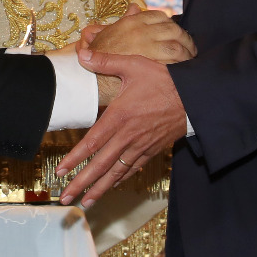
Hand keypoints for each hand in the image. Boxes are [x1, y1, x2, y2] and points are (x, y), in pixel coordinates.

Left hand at [56, 45, 187, 208]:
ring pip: (116, 172)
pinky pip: (133, 169)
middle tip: (65, 198)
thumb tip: (82, 54)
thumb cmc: (164, 80)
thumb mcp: (134, 65)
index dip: (74, 159)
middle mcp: (128, 136)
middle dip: (81, 183)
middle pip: (101, 165)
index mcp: (120, 117)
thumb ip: (105, 62)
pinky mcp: (153, 150)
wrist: (196, 97)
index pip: (92, 143)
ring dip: (99, 188)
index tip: (60, 171)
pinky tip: (111, 186)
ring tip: (85, 202)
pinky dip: (120, 179)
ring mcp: (141, 146)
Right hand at [83, 9, 195, 64]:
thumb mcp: (110, 31)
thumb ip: (126, 18)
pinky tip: (183, 70)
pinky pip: (173, 62)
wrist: (90, 72)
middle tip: (190, 48)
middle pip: (173, 30)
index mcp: (134, 22)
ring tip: (190, 59)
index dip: (172, 24)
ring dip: (186, 53)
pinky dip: (181, 65)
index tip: (177, 33)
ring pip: (176, 46)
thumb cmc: (99, 52)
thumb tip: (134, 7)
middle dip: (185, 39)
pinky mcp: (151, 64)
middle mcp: (143, 31)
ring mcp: (147, 46)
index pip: (160, 17)